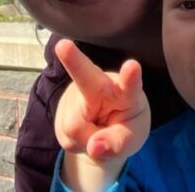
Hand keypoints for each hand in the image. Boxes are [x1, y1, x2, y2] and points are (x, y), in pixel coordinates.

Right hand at [54, 39, 150, 167]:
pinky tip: (85, 132)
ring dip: (87, 140)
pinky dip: (79, 143)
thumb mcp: (131, 138)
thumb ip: (117, 143)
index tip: (132, 66)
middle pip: (85, 74)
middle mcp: (99, 86)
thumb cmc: (126, 124)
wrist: (105, 129)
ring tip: (97, 131)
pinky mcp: (62, 109)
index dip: (131, 76)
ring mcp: (77, 94)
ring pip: (75, 127)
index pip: (129, 84)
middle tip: (62, 46)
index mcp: (125, 90)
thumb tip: (93, 148)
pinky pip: (68, 136)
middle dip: (73, 60)